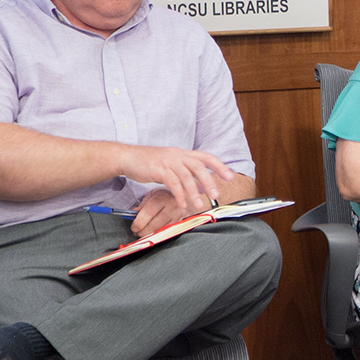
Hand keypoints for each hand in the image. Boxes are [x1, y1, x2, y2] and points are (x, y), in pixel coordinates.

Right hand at [115, 145, 233, 212]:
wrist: (129, 158)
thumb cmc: (151, 163)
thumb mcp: (172, 165)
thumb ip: (188, 174)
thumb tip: (203, 187)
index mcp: (184, 154)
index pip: (207, 157)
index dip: (220, 166)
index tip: (230, 177)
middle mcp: (179, 155)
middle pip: (199, 167)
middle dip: (210, 181)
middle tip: (216, 194)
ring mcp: (169, 161)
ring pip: (186, 176)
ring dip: (194, 192)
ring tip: (198, 205)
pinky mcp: (158, 169)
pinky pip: (172, 183)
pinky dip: (178, 194)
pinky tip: (182, 204)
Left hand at [130, 188, 193, 237]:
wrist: (189, 196)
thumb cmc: (168, 195)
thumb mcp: (155, 193)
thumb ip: (144, 203)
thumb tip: (134, 213)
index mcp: (162, 197)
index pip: (148, 212)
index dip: (138, 222)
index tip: (133, 227)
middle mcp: (171, 207)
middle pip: (153, 225)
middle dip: (142, 232)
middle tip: (136, 232)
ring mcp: (178, 216)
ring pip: (160, 231)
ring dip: (149, 235)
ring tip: (143, 233)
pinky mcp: (181, 224)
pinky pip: (167, 233)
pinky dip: (158, 235)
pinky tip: (153, 233)